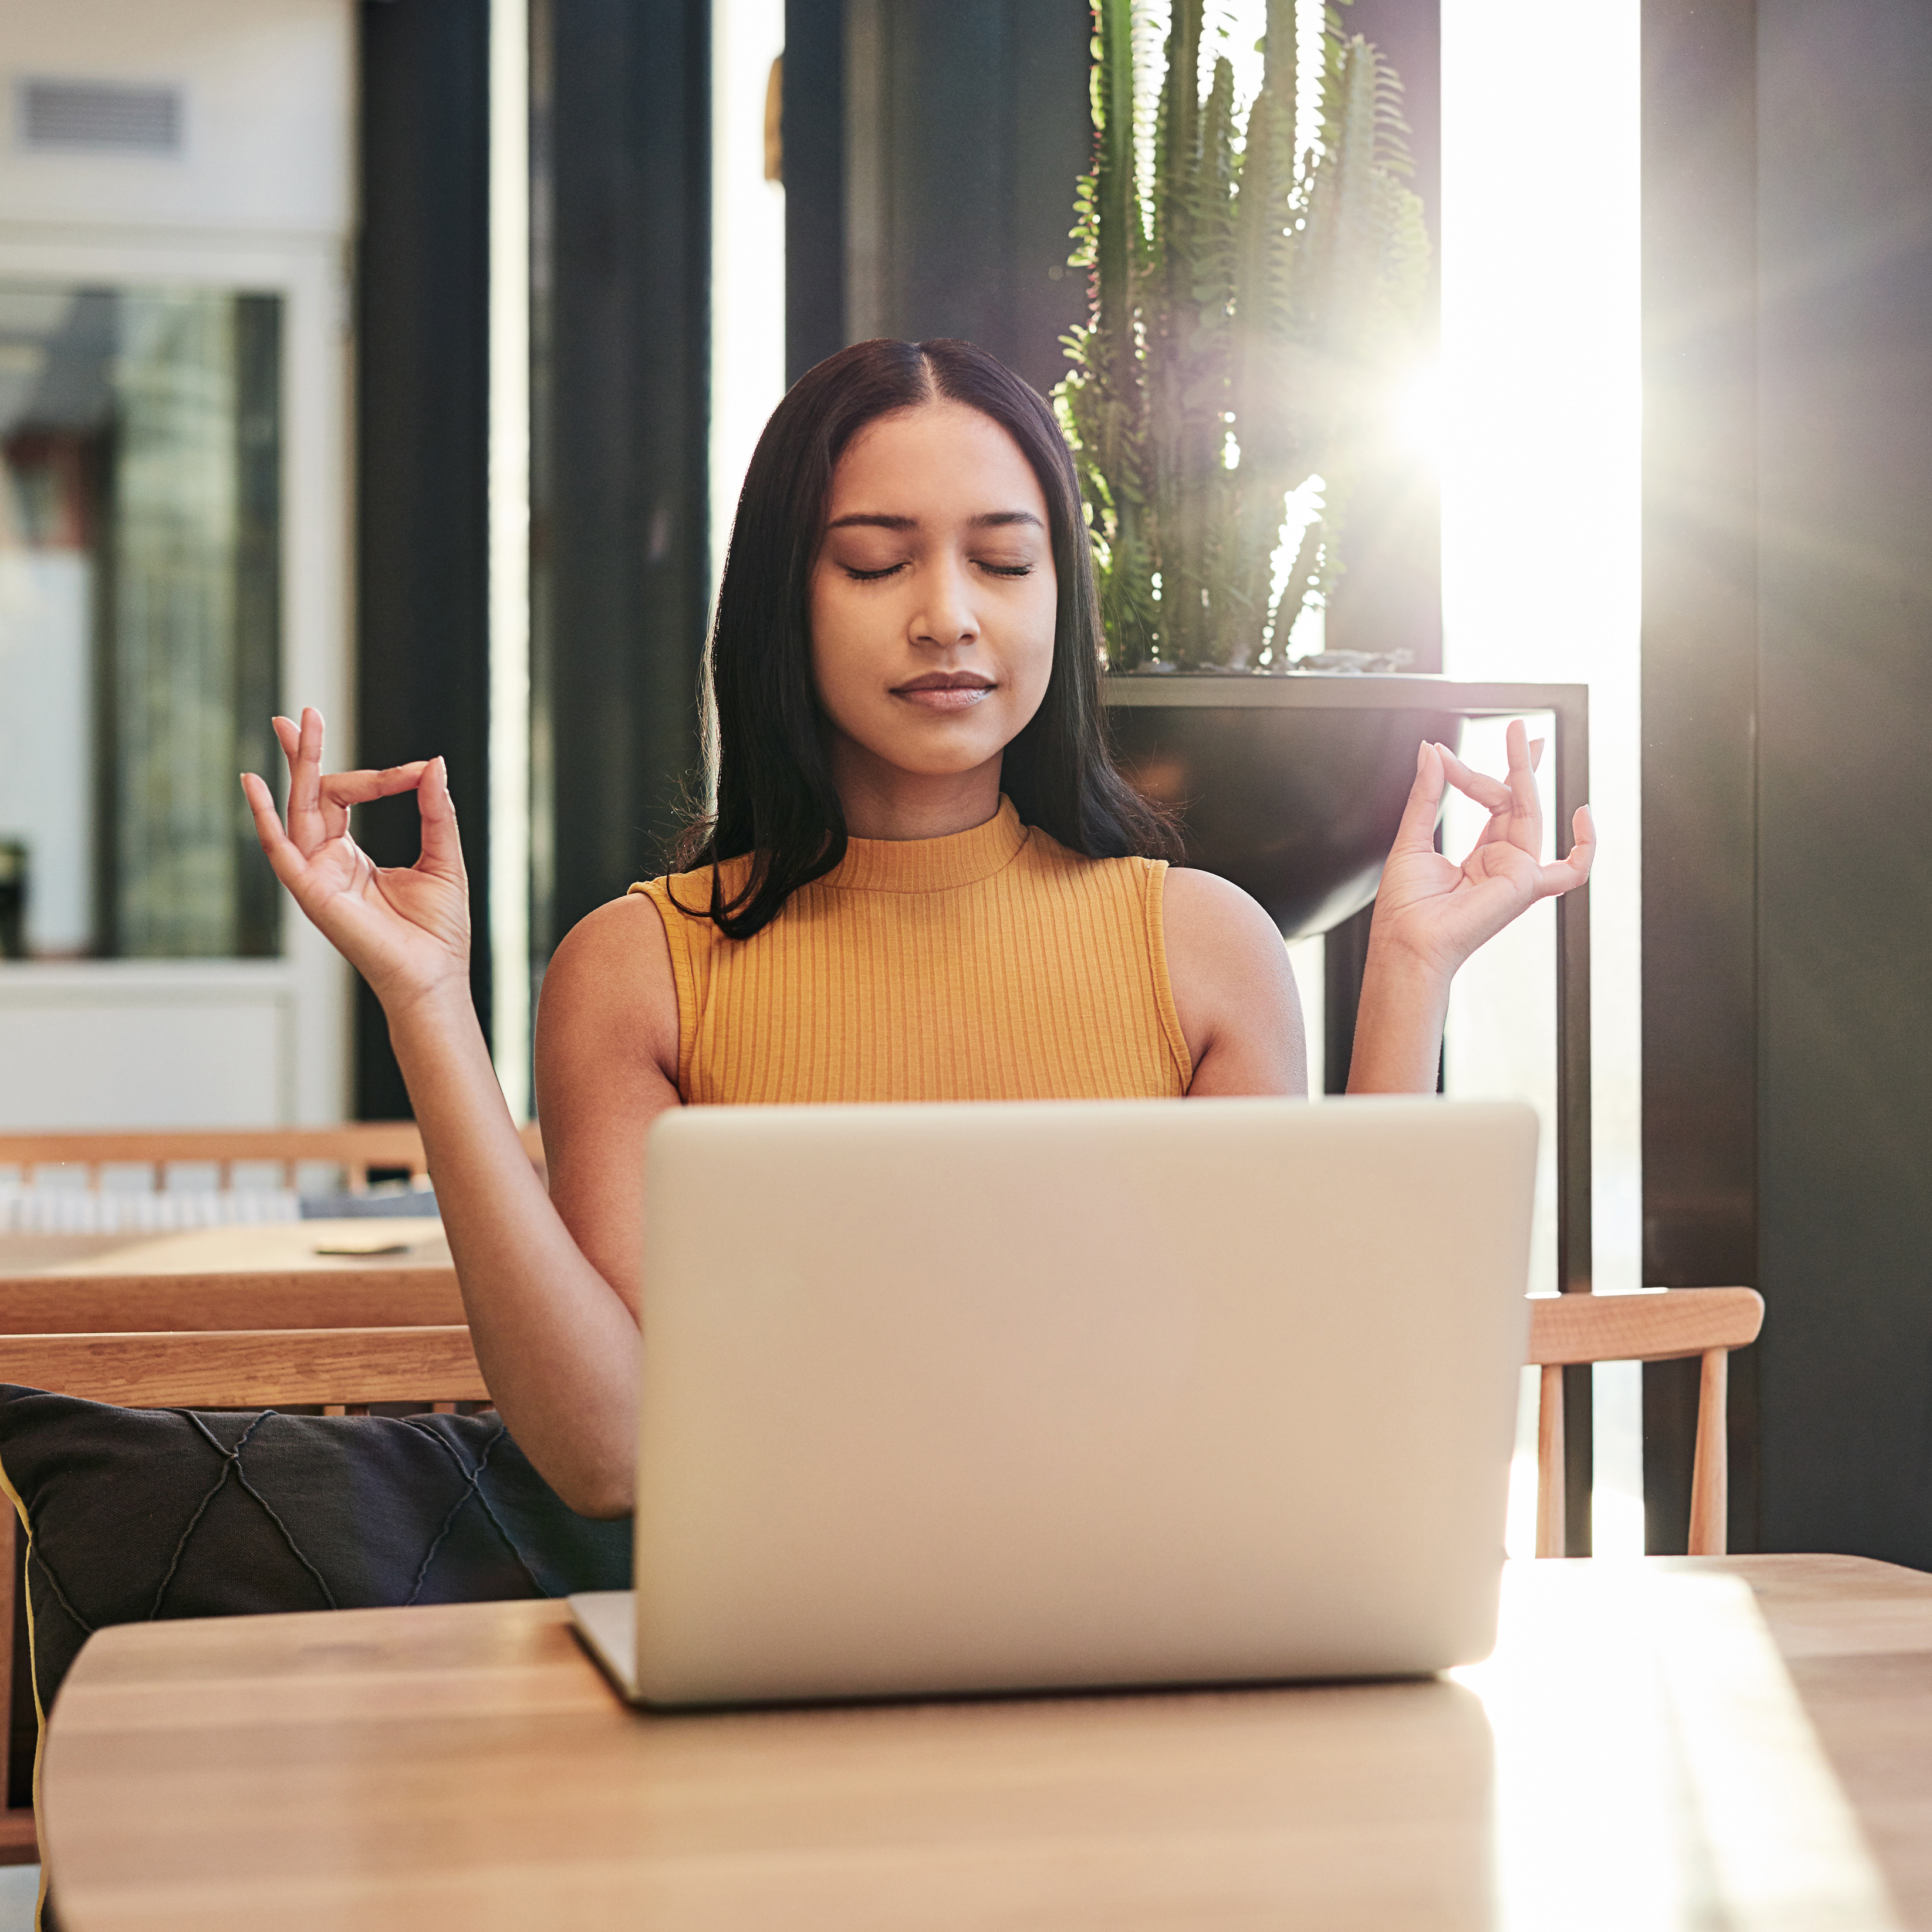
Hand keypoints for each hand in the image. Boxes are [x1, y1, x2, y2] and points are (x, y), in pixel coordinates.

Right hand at [240, 708, 470, 1015]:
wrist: (436, 977)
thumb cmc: (438, 931)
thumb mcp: (443, 858)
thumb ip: (435, 811)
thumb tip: (434, 763)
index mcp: (349, 857)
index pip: (345, 797)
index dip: (380, 777)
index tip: (417, 769)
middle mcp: (325, 862)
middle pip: (310, 796)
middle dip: (305, 754)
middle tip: (307, 712)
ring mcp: (315, 877)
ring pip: (298, 810)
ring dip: (298, 767)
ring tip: (294, 725)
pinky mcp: (311, 894)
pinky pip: (281, 850)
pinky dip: (265, 818)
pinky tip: (254, 783)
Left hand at [1369, 720, 1594, 982]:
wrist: (1404, 943)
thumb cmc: (1404, 908)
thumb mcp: (1413, 837)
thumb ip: (1427, 794)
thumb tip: (1431, 751)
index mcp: (1480, 857)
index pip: (1495, 804)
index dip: (1478, 774)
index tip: (1446, 754)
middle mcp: (1503, 864)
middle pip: (1517, 802)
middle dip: (1519, 763)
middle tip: (1517, 728)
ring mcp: (1517, 874)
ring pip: (1531, 813)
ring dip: (1523, 774)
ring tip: (1519, 740)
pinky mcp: (1525, 885)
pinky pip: (1573, 870)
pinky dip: (1587, 845)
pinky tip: (1583, 813)